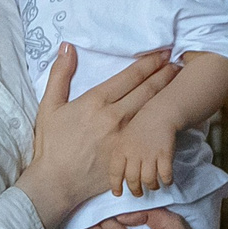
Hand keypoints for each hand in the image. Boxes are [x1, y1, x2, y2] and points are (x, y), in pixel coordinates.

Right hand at [22, 46, 179, 228]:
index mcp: (96, 102)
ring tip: (178, 82)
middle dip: (163, 74)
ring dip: (166, 94)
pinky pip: (150, 135)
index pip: (130, 77)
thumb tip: (67, 46)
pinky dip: (163, 122)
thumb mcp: (49, 106)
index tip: (161, 53)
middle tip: (177, 63)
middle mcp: (114, 116)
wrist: (56, 182)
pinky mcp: (130, 154)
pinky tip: (170, 114)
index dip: (148, 63)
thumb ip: (59, 74)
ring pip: (152, 110)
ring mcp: (125, 137)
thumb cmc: (51, 145)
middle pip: (147, 91)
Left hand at [107, 118, 175, 196]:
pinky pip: (165, 175)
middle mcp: (134, 153)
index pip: (115, 172)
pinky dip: (167, 181)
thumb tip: (118, 175)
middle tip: (138, 193)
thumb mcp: (123, 138)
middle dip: (135, 190)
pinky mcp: (164, 154)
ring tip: (153, 186)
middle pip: (132, 179)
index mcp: (121, 149)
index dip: (116, 185)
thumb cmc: (140, 127)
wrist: (158, 114)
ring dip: (151, 187)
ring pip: (148, 180)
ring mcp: (150, 154)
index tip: (118, 193)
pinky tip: (167, 180)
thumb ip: (120, 155)